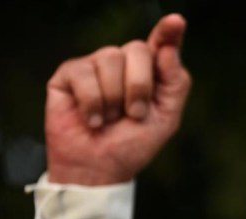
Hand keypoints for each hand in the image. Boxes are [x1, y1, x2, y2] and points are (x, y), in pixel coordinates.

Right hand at [44, 13, 191, 184]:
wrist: (99, 168)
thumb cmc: (133, 145)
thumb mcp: (166, 118)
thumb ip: (175, 83)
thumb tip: (168, 49)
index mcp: (150, 73)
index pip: (161, 44)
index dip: (168, 32)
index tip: (176, 22)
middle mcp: (123, 64)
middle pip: (137, 49)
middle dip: (139, 86)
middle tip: (134, 115)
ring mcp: (95, 66)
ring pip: (110, 58)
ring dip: (114, 98)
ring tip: (110, 119)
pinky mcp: (69, 75)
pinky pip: (84, 73)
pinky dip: (92, 102)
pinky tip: (93, 120)